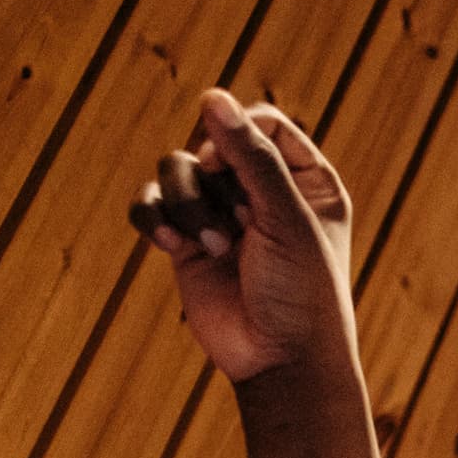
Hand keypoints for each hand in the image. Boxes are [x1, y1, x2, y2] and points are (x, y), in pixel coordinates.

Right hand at [132, 90, 359, 388]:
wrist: (279, 361)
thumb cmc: (303, 293)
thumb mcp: (286, 219)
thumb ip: (253, 157)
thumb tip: (212, 96)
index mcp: (306, 182)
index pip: (262, 121)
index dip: (238, 135)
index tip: (232, 169)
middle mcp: (263, 192)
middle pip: (212, 142)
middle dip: (213, 181)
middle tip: (235, 225)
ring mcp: (222, 214)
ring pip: (176, 169)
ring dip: (186, 205)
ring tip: (214, 247)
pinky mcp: (188, 240)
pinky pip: (151, 203)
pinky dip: (154, 219)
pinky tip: (173, 246)